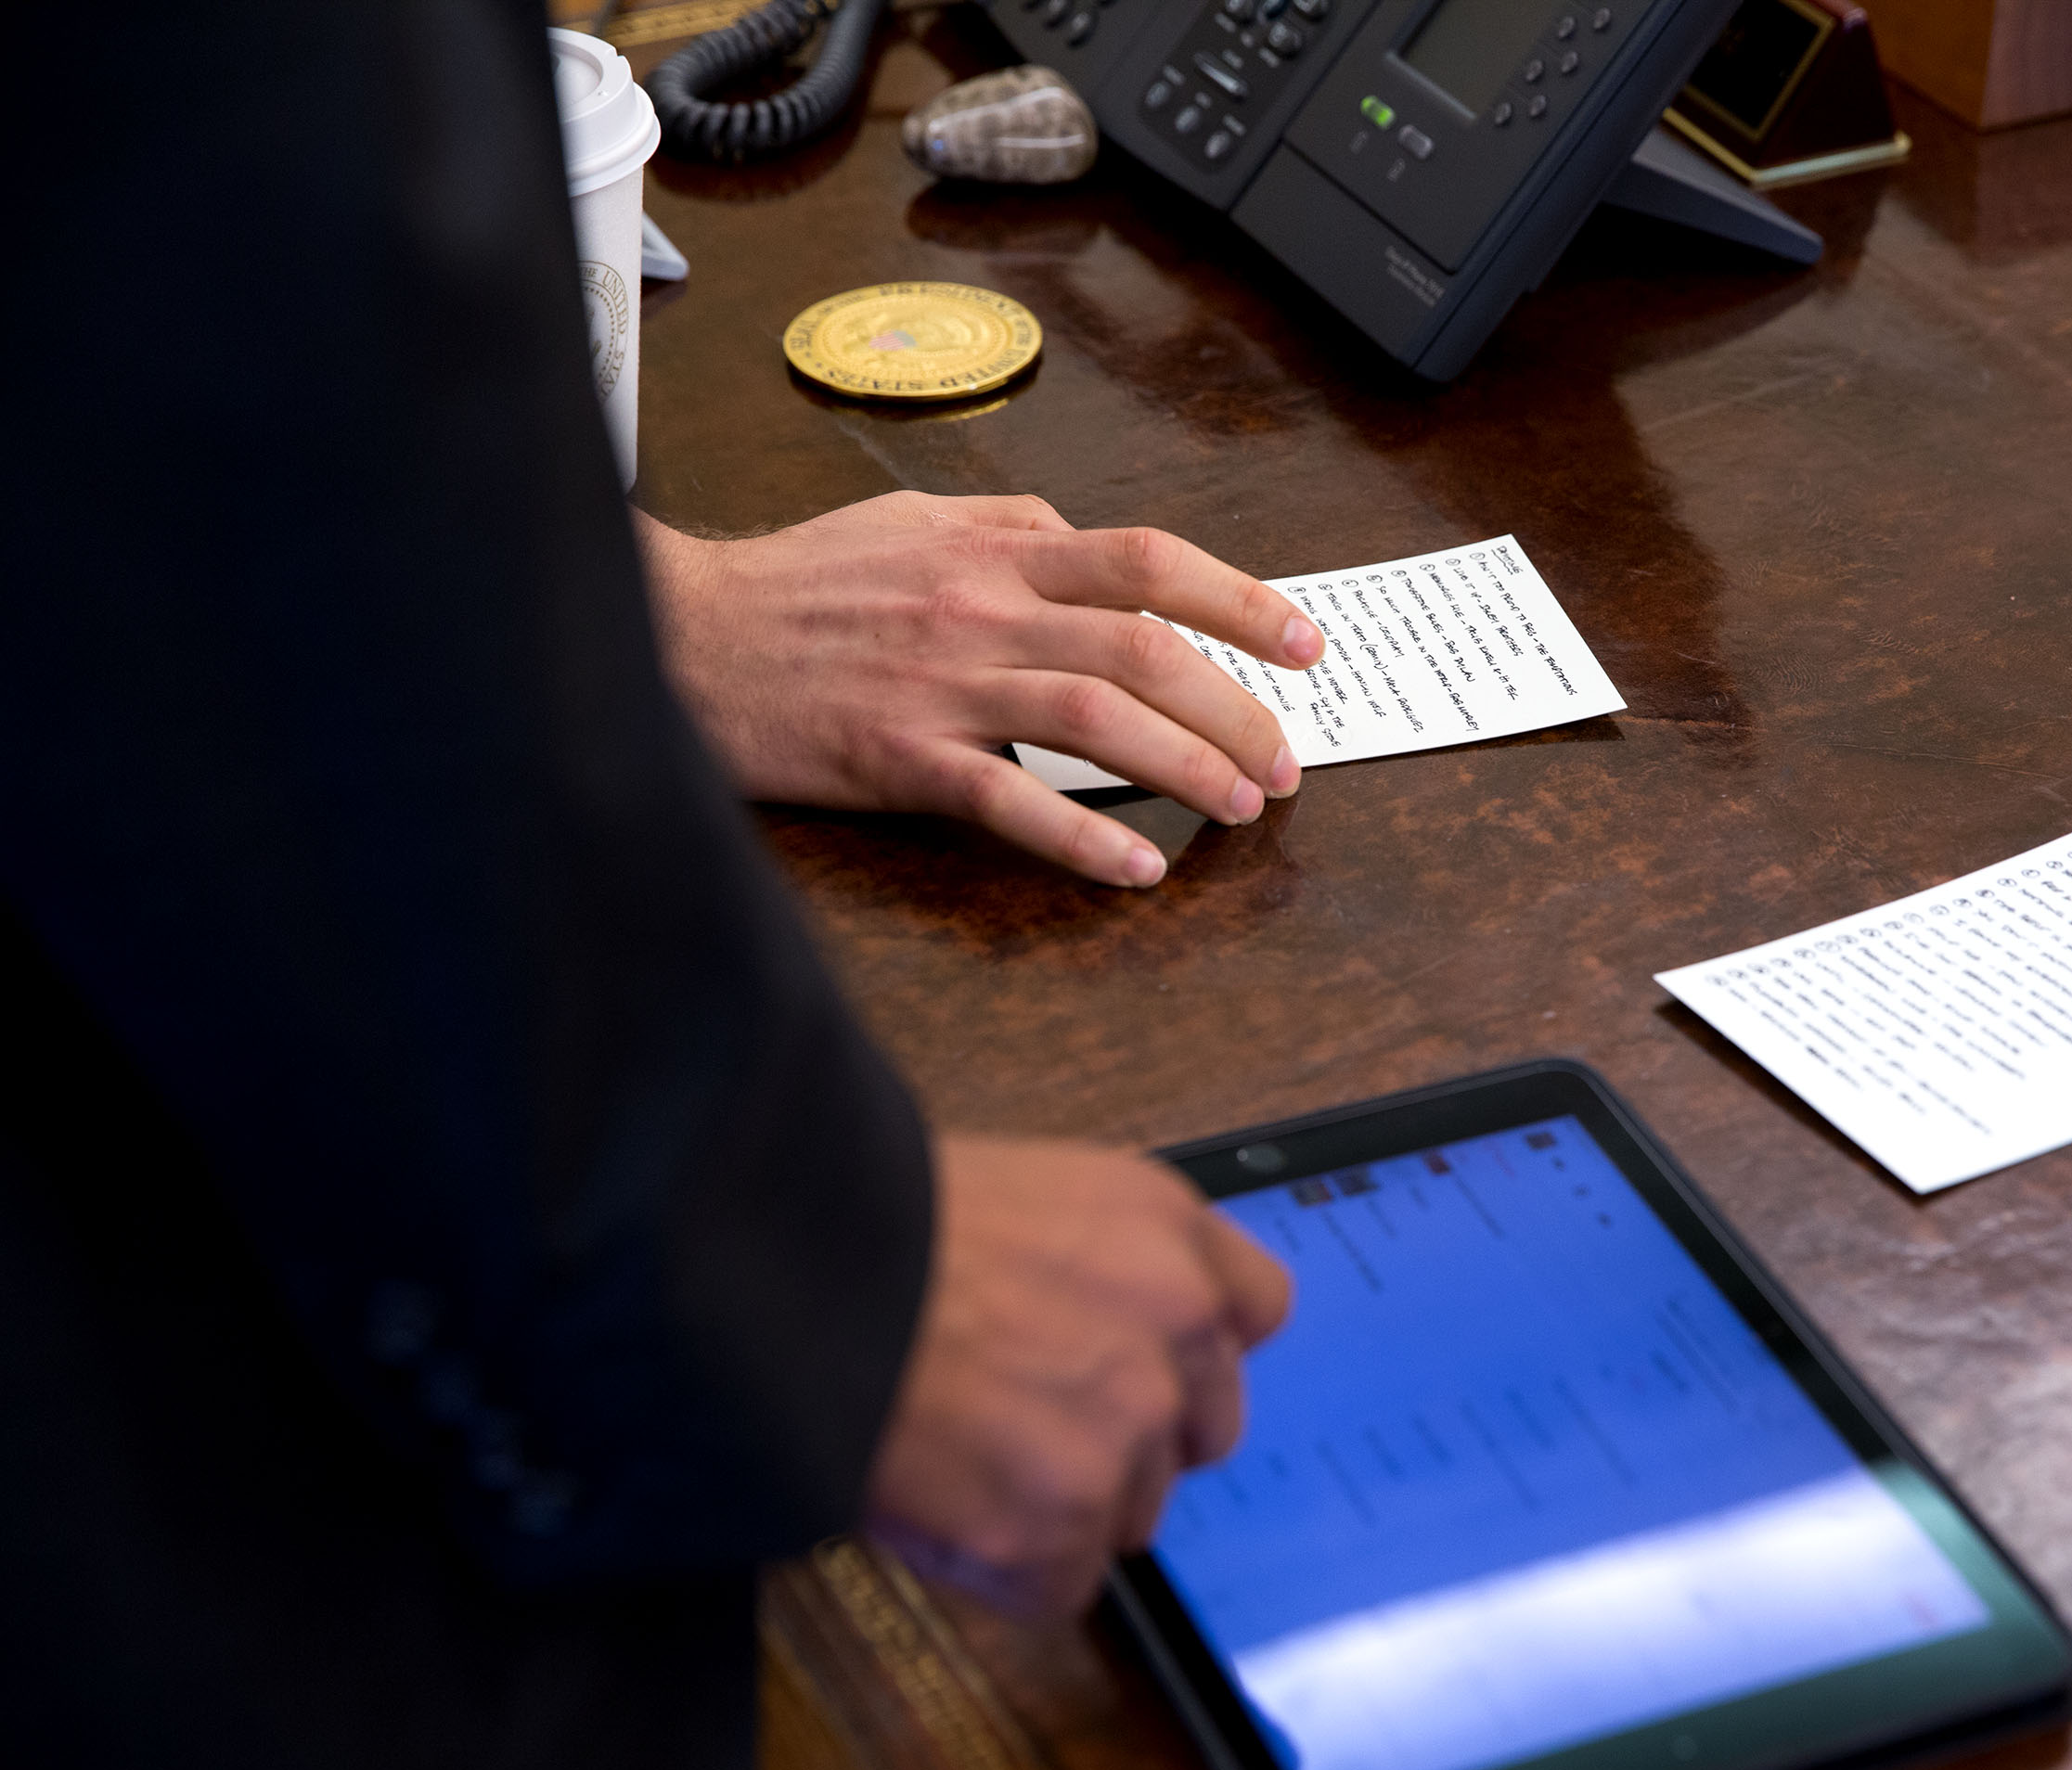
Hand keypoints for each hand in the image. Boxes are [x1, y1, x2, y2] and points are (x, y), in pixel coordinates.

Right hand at [634, 494, 1324, 887]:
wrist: (682, 633)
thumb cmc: (797, 584)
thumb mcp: (911, 520)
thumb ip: (1009, 528)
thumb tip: (1087, 544)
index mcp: (996, 550)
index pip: (1149, 563)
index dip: (1243, 602)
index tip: (1305, 644)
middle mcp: (982, 610)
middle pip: (1145, 651)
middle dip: (1238, 709)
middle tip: (1285, 762)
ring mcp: (942, 685)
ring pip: (1097, 721)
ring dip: (1189, 768)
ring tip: (1242, 808)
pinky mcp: (897, 757)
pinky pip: (1009, 801)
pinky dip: (1084, 837)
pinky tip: (1139, 865)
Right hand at [864, 1135, 1292, 1616]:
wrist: (774, 1282)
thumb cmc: (863, 1224)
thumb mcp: (1019, 1192)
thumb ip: (1100, 1258)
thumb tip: (1113, 1321)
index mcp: (1164, 1227)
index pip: (1255, 1309)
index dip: (1193, 1347)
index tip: (1149, 1363)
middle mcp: (1173, 1324)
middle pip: (1206, 1427)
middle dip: (1131, 1437)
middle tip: (1029, 1420)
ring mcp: (1125, 1431)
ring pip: (1133, 1510)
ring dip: (1061, 1502)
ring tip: (961, 1446)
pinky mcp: (1061, 1527)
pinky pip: (1062, 1581)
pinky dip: (1003, 1564)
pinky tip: (940, 1498)